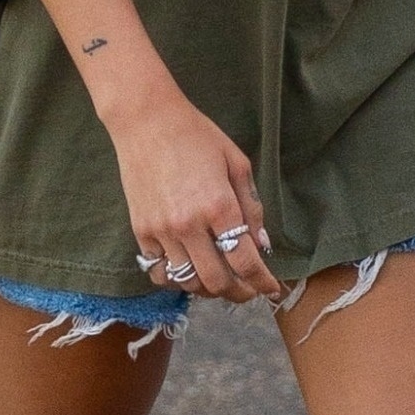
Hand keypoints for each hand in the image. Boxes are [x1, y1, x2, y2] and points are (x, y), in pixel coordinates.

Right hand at [107, 88, 283, 303]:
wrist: (146, 121)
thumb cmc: (197, 136)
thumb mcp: (237, 163)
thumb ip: (251, 206)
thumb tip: (261, 244)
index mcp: (219, 205)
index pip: (246, 261)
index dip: (263, 282)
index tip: (273, 290)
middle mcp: (190, 225)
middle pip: (217, 281)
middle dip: (239, 293)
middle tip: (248, 290)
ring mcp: (162, 231)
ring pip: (188, 282)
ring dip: (209, 289)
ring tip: (221, 280)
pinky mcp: (141, 232)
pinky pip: (159, 271)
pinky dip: (177, 278)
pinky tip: (189, 269)